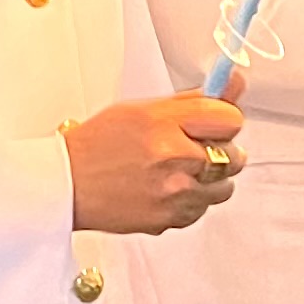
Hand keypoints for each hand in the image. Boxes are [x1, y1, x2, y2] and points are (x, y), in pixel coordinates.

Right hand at [63, 94, 248, 234]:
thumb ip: (194, 100)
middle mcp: (174, 159)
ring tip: (177, 171)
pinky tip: (165, 189)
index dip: (224, 120)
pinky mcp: (172, 220)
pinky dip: (191, 200)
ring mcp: (175, 194)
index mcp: (166, 124)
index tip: (214, 122)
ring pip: (224, 187)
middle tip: (191, 147)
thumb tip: (234, 83)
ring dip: (208, 179)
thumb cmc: (99, 144)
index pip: (231, 119)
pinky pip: (202, 209)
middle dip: (219, 150)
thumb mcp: (143, 109)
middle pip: (235, 156)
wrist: (69, 184)